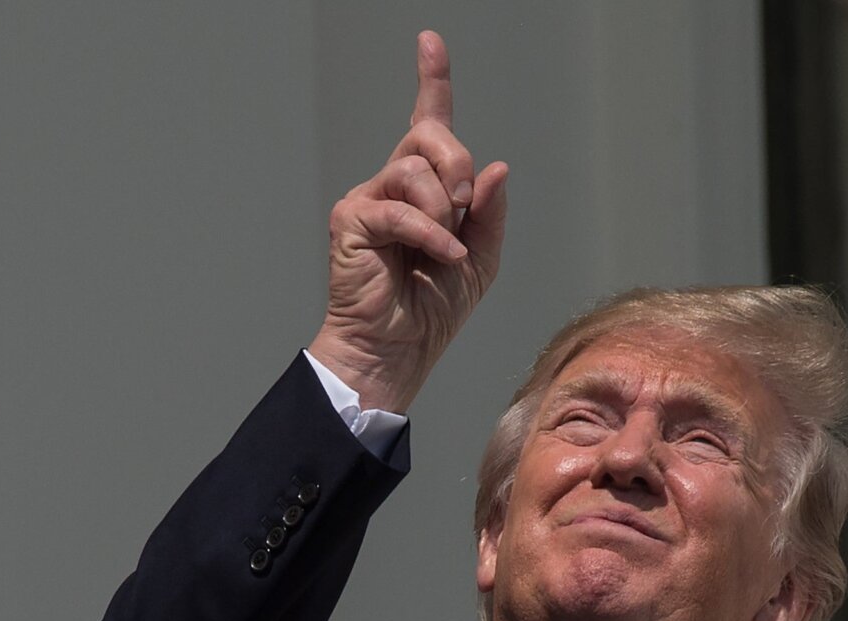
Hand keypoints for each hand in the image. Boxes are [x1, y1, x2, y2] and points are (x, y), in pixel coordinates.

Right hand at [309, 30, 509, 412]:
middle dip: (458, 164)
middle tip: (464, 206)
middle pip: (430, 135)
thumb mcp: (480, 258)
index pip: (428, 124)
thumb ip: (488, 213)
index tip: (430, 42)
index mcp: (425, 188)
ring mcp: (369, 199)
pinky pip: (400, 209)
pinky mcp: (351, 220)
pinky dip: (431, 234)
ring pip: (414, 169)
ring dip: (444, 210)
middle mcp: (393, 184)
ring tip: (447, 246)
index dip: (431, 81)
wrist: (397, 351)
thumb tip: (496, 166)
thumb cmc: (432, 310)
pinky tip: (442, 256)